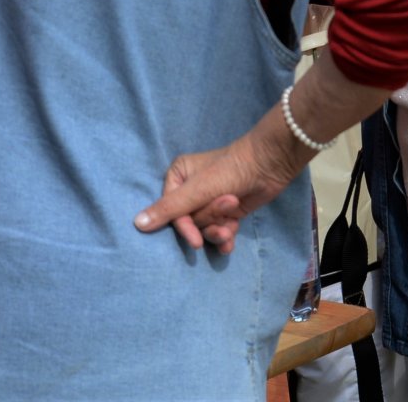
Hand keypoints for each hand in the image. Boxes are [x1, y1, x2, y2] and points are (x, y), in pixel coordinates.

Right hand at [135, 122, 302, 252]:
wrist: (270, 164)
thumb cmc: (231, 170)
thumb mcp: (198, 190)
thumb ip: (169, 209)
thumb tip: (137, 224)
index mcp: (178, 177)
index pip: (172, 212)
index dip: (185, 227)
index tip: (196, 242)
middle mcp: (191, 189)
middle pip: (190, 221)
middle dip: (209, 221)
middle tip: (229, 206)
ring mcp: (210, 201)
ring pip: (204, 229)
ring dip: (218, 232)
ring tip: (231, 226)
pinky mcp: (228, 212)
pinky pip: (219, 231)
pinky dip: (225, 238)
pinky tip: (231, 241)